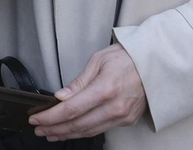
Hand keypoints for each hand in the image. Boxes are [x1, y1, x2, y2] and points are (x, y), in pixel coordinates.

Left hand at [29, 44, 147, 139]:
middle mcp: (114, 106)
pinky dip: (83, 132)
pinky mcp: (127, 120)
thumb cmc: (127, 57)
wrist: (155, 63)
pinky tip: (71, 131)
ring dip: (66, 134)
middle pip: (77, 124)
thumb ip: (79, 82)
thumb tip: (61, 97)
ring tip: (50, 133)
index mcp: (105, 88)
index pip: (71, 109)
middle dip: (54, 128)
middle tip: (38, 129)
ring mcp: (122, 116)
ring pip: (88, 131)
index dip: (50, 117)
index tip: (36, 118)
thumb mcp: (99, 60)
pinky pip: (100, 129)